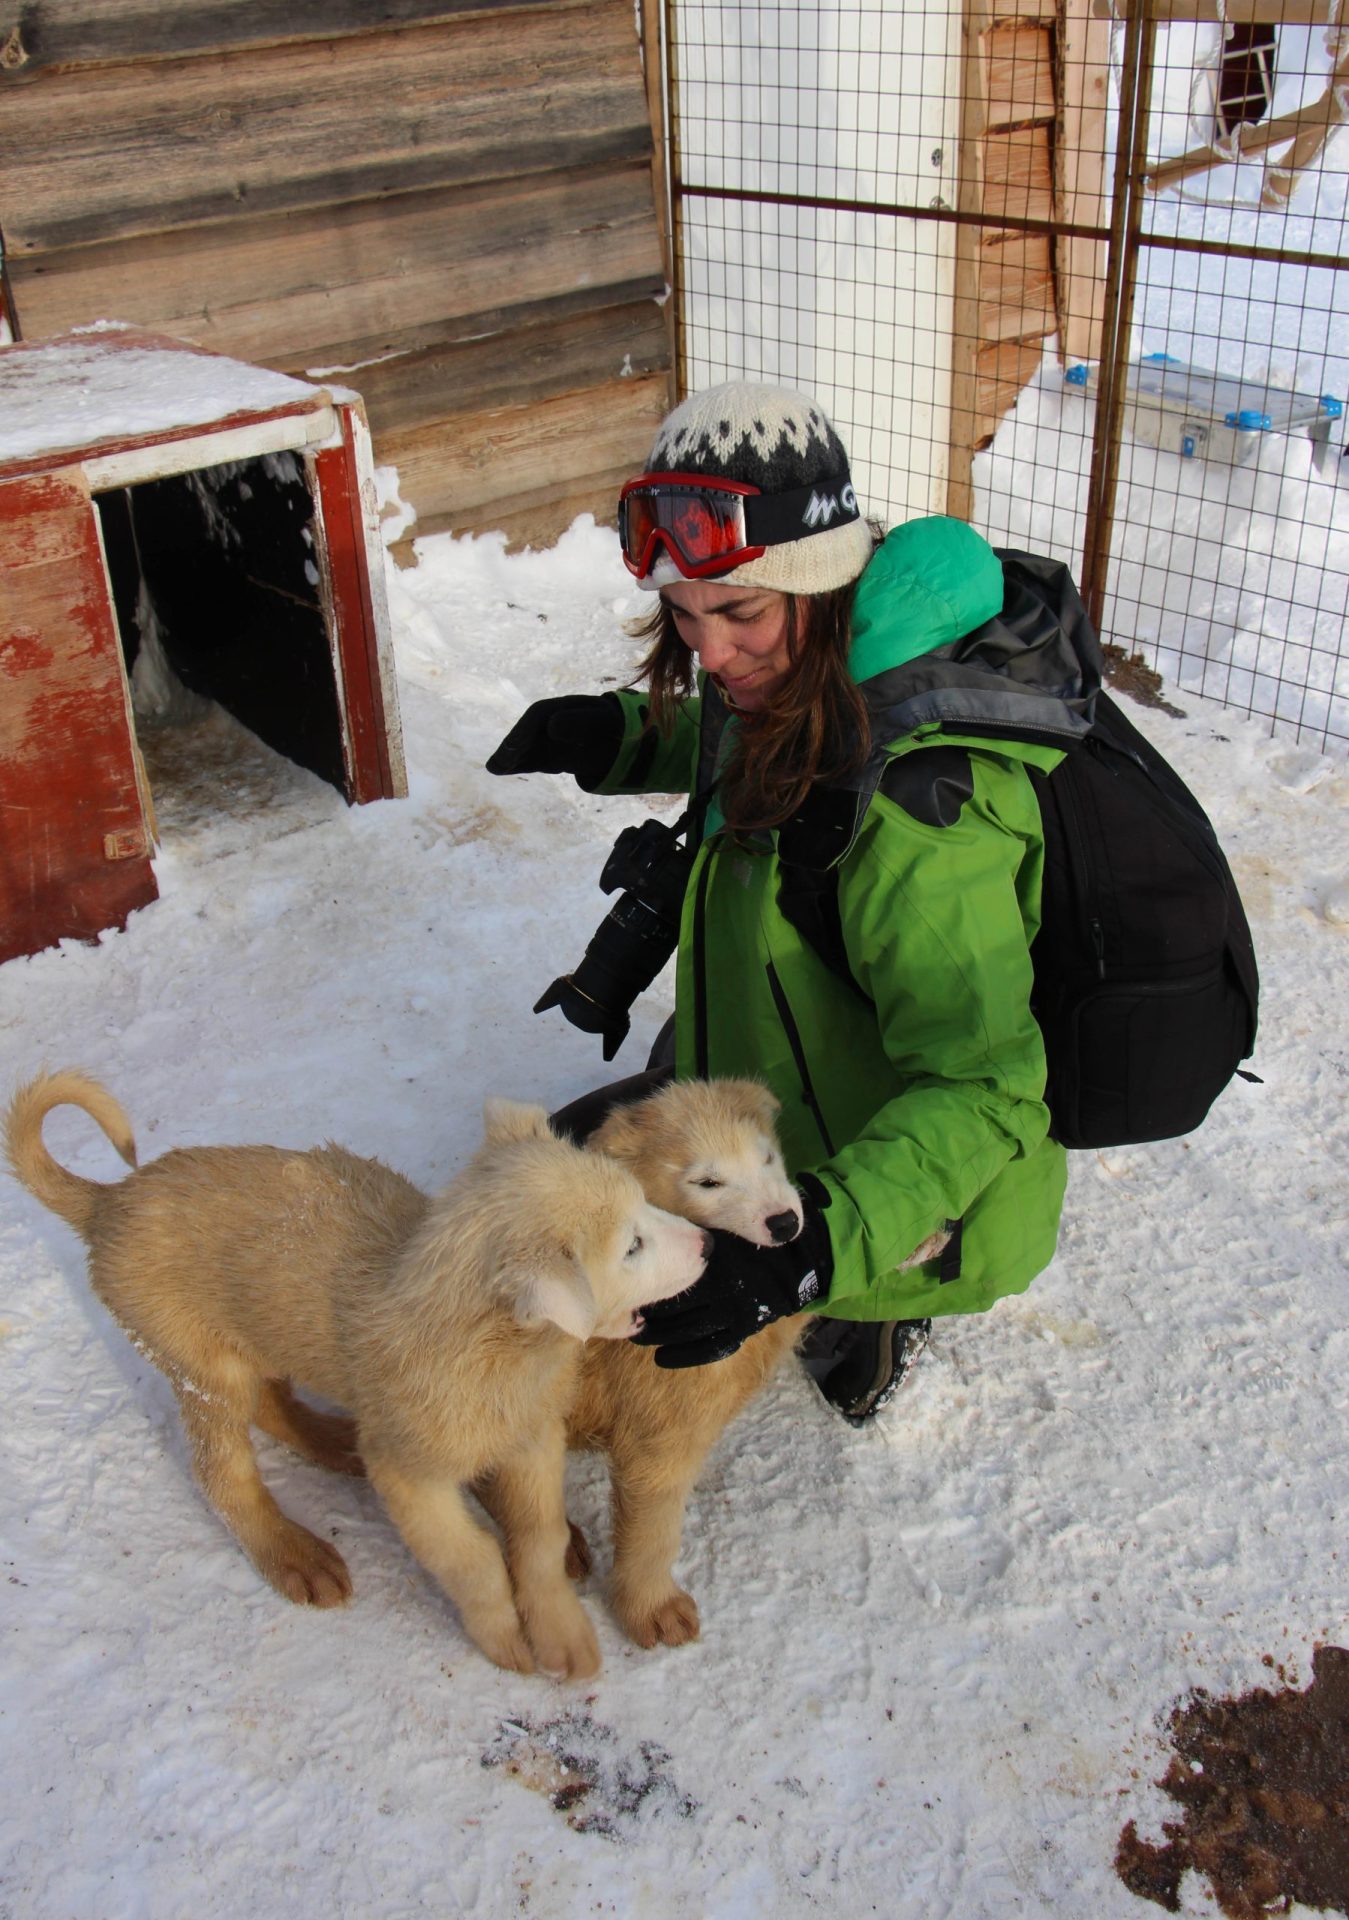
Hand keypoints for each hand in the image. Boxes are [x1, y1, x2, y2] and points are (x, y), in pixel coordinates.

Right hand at [486, 694, 622, 790]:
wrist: (622, 736)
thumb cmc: (612, 725)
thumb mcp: (601, 722)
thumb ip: (579, 723)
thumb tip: (552, 727)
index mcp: (564, 708)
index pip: (538, 716)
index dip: (525, 730)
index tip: (514, 746)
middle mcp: (552, 722)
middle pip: (527, 732)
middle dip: (512, 746)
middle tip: (496, 763)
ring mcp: (550, 739)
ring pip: (527, 748)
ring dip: (510, 757)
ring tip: (494, 767)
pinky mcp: (551, 754)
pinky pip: (532, 759)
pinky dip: (518, 764)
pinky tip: (501, 770)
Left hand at [632, 1185, 833, 1368]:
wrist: (798, 1259)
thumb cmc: (753, 1238)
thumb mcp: (722, 1231)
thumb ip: (695, 1238)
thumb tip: (655, 1235)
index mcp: (712, 1260)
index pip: (670, 1276)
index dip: (647, 1281)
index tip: (627, 1283)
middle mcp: (720, 1288)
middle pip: (673, 1306)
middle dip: (648, 1312)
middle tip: (626, 1312)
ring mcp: (733, 1311)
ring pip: (687, 1329)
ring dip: (659, 1335)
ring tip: (638, 1334)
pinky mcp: (744, 1327)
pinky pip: (711, 1347)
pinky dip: (685, 1354)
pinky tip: (663, 1357)